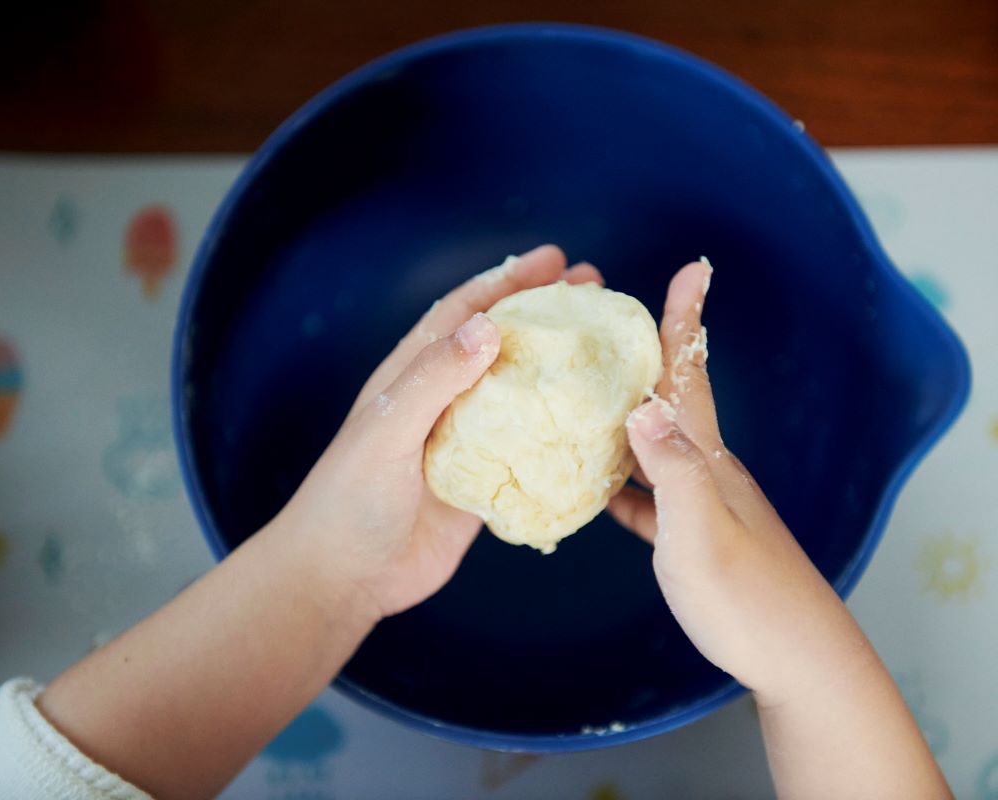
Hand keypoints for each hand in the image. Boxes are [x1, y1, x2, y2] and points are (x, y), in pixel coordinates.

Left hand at [274, 245, 602, 617]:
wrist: (344, 575)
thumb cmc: (351, 496)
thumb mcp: (388, 428)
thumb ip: (434, 378)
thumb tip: (488, 327)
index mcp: (411, 375)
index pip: (463, 313)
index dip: (507, 282)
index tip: (554, 260)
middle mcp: (441, 400)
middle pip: (500, 344)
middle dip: (544, 313)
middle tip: (595, 291)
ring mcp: (464, 441)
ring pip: (518, 392)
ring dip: (556, 368)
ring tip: (605, 347)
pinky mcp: (481, 481)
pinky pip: (527, 447)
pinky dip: (558, 431)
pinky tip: (594, 422)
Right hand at [608, 260, 859, 698]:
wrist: (794, 658)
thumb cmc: (747, 599)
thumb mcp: (701, 534)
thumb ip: (674, 474)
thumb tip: (641, 410)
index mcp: (705, 459)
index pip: (689, 375)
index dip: (686, 321)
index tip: (693, 268)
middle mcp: (701, 468)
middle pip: (665, 398)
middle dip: (641, 354)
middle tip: (602, 323)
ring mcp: (695, 500)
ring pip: (649, 442)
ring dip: (619, 413)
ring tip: (579, 393)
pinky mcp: (686, 534)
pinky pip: (642, 491)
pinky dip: (615, 478)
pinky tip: (590, 482)